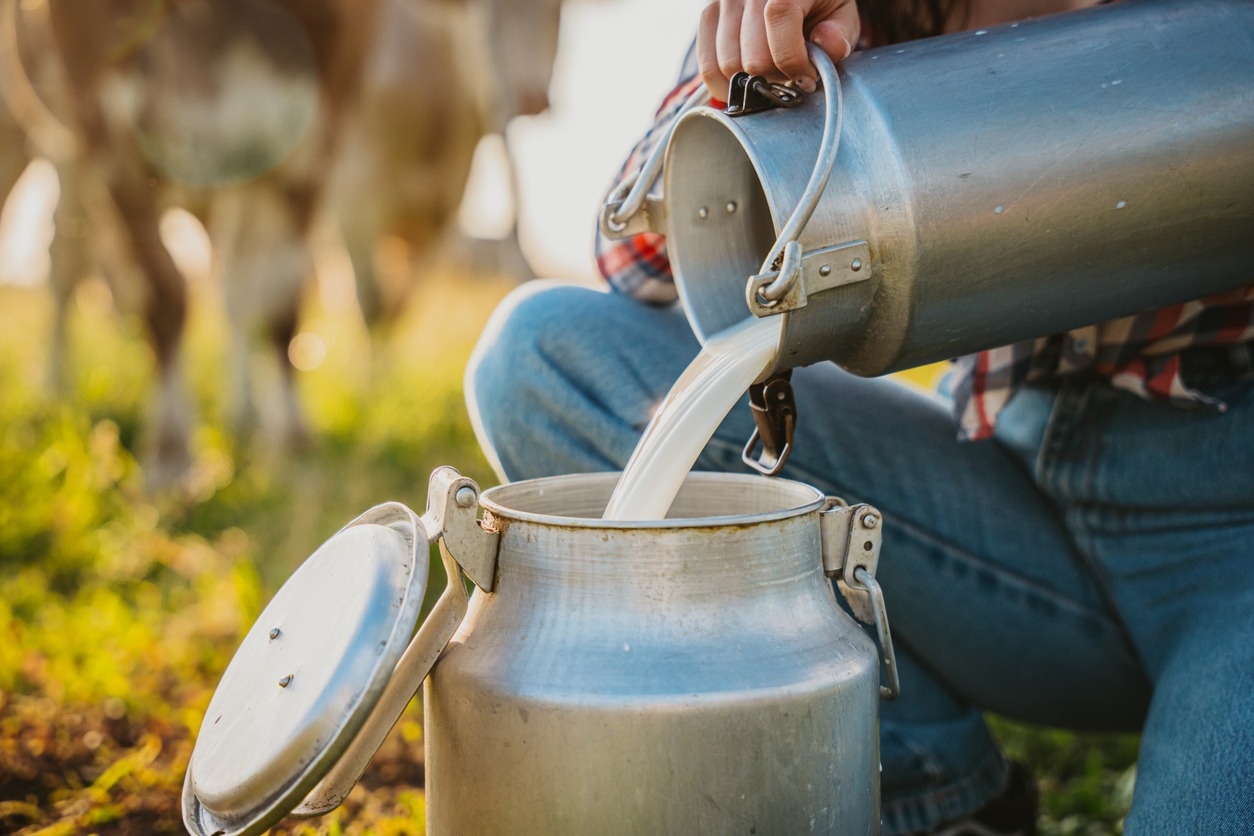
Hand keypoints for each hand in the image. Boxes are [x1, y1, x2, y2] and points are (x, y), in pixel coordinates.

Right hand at [696, 0, 858, 99]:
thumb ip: (839, 33)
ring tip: (769, 72)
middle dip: (774, 77)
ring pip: (728, 65)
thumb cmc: (818, 6)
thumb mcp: (840, 14)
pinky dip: (725, 84)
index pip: (780, 19)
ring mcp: (724, 0)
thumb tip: (826, 47)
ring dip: (751, 81)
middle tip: (788, 75)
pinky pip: (707, 64)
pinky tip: (745, 82)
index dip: (794, 60)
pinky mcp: (708, 14)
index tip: (807, 77)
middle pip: (753, 56)